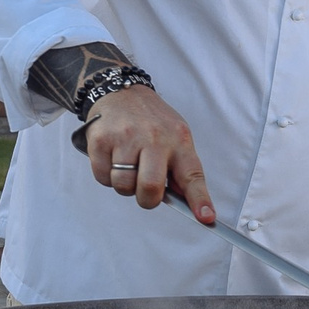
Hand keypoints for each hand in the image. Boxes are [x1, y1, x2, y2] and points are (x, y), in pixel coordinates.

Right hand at [82, 86, 213, 222]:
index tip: (206, 218)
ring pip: (123, 185)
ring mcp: (126, 137)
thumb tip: (185, 203)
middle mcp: (154, 138)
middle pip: (150, 188)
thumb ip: (179, 168)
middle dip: (147, 199)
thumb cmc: (151, 120)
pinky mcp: (102, 139)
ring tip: (127, 166)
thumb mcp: (175, 135)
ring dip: (125, 186)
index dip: (200, 200)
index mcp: (178, 139)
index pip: (192, 175)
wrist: (121, 91)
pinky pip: (103, 177)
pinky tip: (113, 158)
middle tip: (145, 191)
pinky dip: (107, 176)